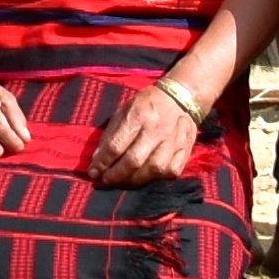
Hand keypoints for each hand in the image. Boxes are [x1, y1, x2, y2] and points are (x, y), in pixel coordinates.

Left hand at [90, 76, 210, 187]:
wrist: (181, 97)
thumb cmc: (147, 104)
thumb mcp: (124, 110)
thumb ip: (111, 134)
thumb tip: (98, 159)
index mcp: (138, 114)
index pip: (116, 145)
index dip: (102, 162)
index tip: (93, 172)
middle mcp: (157, 129)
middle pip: (134, 161)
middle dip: (116, 175)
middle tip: (106, 180)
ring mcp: (174, 141)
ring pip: (153, 170)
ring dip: (134, 181)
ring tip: (123, 181)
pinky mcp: (185, 150)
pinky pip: (170, 172)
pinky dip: (157, 178)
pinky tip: (146, 176)